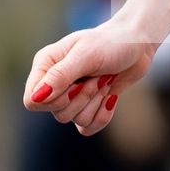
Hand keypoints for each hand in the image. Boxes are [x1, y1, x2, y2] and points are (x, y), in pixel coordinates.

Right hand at [22, 16, 157, 136]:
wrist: (137, 45)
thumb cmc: (111, 43)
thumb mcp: (86, 55)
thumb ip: (60, 76)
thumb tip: (36, 97)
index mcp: (46, 65)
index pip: (32, 101)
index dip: (53, 100)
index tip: (75, 83)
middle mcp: (54, 82)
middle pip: (57, 113)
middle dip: (82, 98)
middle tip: (96, 76)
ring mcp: (71, 96)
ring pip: (74, 120)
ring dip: (95, 102)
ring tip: (104, 80)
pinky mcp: (87, 107)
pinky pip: (87, 127)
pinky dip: (102, 116)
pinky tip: (110, 97)